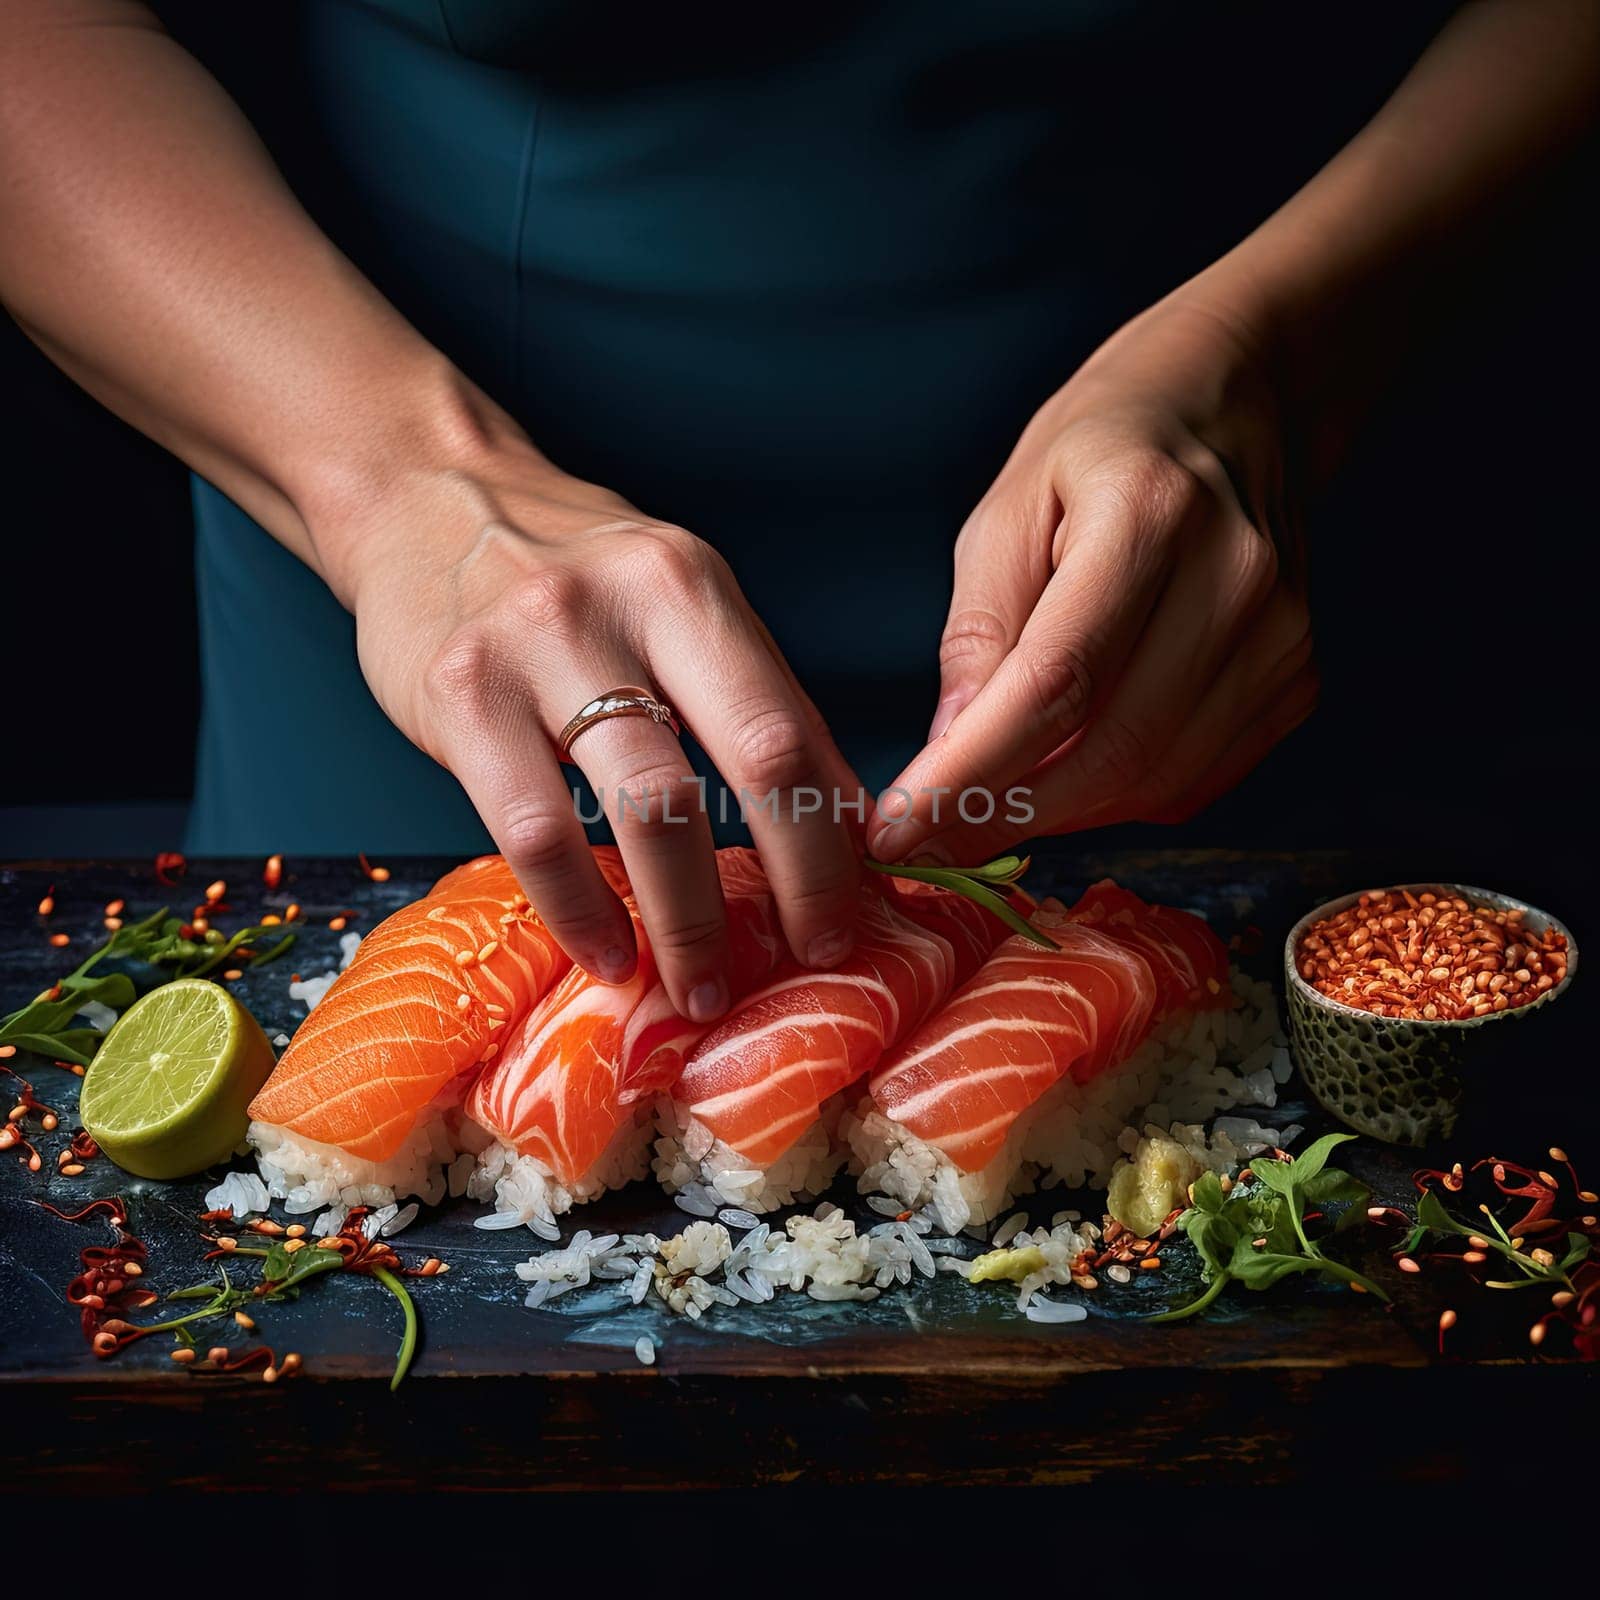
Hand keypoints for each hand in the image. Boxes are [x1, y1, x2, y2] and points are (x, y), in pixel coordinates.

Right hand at [325, 416, 861, 1019]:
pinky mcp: (459, 695)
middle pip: (746, 763)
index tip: (858, 906)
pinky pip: (533, 833)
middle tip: (816, 956)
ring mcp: (535, 648)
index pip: (790, 726)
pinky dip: (580, 910)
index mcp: (691, 585)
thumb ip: (750, 695)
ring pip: (643, 809)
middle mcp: (624, 605)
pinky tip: (608, 953)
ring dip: (687, 918)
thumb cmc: (571, 574)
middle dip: (798, 878)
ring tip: (703, 987)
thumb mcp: (674, 601)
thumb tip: (841, 814)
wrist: (422, 498)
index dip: (835, 831)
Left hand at [867, 291, 1315, 864]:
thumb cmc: (1104, 448)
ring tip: (990, 801)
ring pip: (1153, 782)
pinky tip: (1069, 774)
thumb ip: (978, 632)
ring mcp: (1281, 637)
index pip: (1054, 684)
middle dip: (1004, 814)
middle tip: (928, 839)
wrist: (1236, 404)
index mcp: (1150, 516)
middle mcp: (1234, 582)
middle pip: (1110, 751)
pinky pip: (1193, 782)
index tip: (900, 828)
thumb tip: (948, 753)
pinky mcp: (1296, 679)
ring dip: (1058, 815)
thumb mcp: (1007, 510)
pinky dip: (1117, 798)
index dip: (972, 774)